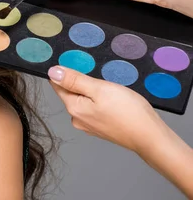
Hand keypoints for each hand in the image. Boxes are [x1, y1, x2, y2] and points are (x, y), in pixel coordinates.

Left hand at [47, 65, 164, 153]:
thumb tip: (52, 72)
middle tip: (99, 77)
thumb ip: (74, 80)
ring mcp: (89, 125)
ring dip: (92, 91)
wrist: (151, 137)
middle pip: (71, 92)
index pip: (57, 85)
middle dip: (81, 81)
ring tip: (110, 90)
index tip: (78, 65)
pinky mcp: (100, 127)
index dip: (64, 72)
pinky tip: (114, 100)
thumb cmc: (128, 112)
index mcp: (73, 108)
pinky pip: (94, 108)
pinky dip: (100, 101)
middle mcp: (77, 119)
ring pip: (84, 100)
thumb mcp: (99, 89)